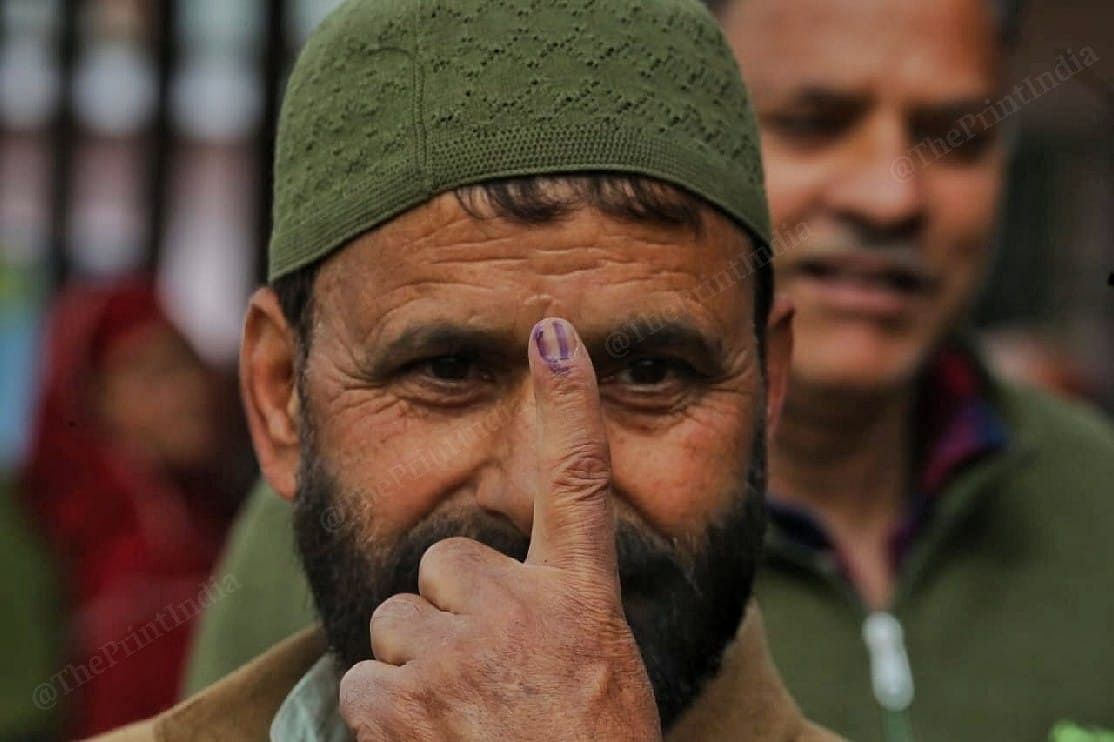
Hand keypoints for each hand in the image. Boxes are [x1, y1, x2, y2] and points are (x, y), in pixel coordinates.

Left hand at [338, 317, 660, 740]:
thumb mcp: (601, 672)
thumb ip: (554, 613)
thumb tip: (485, 583)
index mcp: (581, 601)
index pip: (578, 480)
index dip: (568, 401)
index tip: (554, 332)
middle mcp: (519, 611)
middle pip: (444, 565)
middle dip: (452, 613)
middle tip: (489, 676)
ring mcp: (456, 652)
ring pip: (398, 626)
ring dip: (417, 667)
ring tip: (464, 719)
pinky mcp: (396, 699)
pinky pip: (363, 680)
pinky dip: (384, 715)